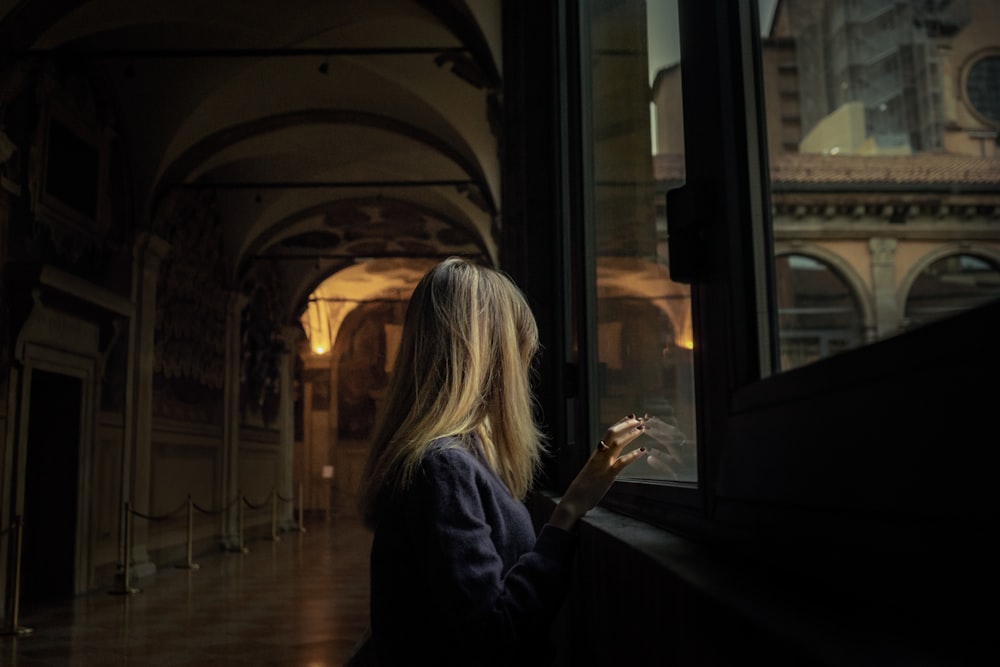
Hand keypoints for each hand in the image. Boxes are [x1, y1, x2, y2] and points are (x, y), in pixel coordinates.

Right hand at [548, 414, 646, 530]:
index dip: (620, 424)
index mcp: (596, 455)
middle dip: (626, 425)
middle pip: (612, 434)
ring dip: (630, 435)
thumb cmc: (581, 490)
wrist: (573, 501)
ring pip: (616, 444)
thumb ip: (599, 466)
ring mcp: (603, 465)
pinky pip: (621, 462)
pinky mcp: (607, 476)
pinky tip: (642, 450)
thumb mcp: (591, 472)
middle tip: (639, 419)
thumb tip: (607, 464)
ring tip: (642, 429)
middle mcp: (599, 456)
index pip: (608, 434)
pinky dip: (633, 455)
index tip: (630, 417)